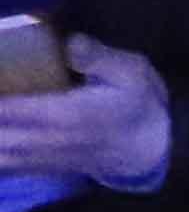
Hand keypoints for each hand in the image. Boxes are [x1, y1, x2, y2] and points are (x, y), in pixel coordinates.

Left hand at [0, 32, 175, 194]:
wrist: (152, 147)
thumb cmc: (138, 103)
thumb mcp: (132, 72)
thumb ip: (100, 58)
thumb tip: (71, 43)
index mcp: (67, 114)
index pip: (10, 108)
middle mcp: (47, 140)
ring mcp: (40, 158)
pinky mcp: (37, 166)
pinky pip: (2, 168)